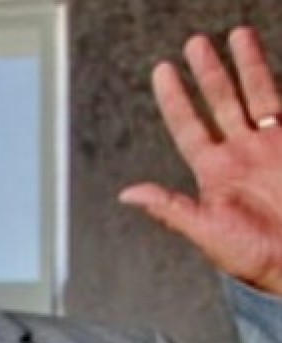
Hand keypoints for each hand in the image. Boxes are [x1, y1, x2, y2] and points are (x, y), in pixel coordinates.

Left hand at [120, 26, 281, 295]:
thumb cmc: (254, 255)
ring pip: (257, 95)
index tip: (162, 71)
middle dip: (210, 72)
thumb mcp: (206, 231)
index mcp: (215, 173)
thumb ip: (171, 208)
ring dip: (246, 66)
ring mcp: (271, 147)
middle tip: (195, 43)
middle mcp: (242, 154)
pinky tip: (264, 61)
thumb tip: (126, 194)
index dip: (175, 99)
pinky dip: (274, 81)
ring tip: (236, 35)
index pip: (189, 126)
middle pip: (222, 102)